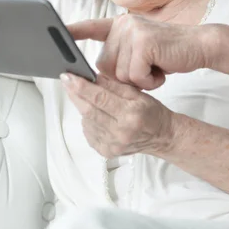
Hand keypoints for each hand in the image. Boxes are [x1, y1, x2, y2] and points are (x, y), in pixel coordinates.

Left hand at [61, 73, 175, 157]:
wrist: (161, 136)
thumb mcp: (137, 93)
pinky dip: (88, 121)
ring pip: (86, 121)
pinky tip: (96, 115)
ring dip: (83, 107)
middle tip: (67, 82)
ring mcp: (112, 145)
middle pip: (89, 111)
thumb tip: (91, 77)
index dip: (81, 87)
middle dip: (75, 94)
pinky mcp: (106, 152)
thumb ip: (113, 85)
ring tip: (89, 99)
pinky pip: (89, 133)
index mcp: (130, 114)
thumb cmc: (151, 112)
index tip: (68, 77)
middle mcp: (120, 132)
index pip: (100, 99)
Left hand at [68, 14, 209, 89]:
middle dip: (125, 78)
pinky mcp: (143, 43)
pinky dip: (150, 81)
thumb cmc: (168, 53)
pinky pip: (135, 76)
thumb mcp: (140, 51)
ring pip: (119, 75)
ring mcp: (133, 31)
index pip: (92, 27)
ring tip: (157, 67)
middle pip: (104, 67)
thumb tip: (95, 78)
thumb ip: (119, 56)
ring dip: (140, 81)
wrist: (198, 46)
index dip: (73, 31)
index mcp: (120, 24)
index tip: (57, 32)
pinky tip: (162, 69)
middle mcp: (123, 24)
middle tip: (148, 69)